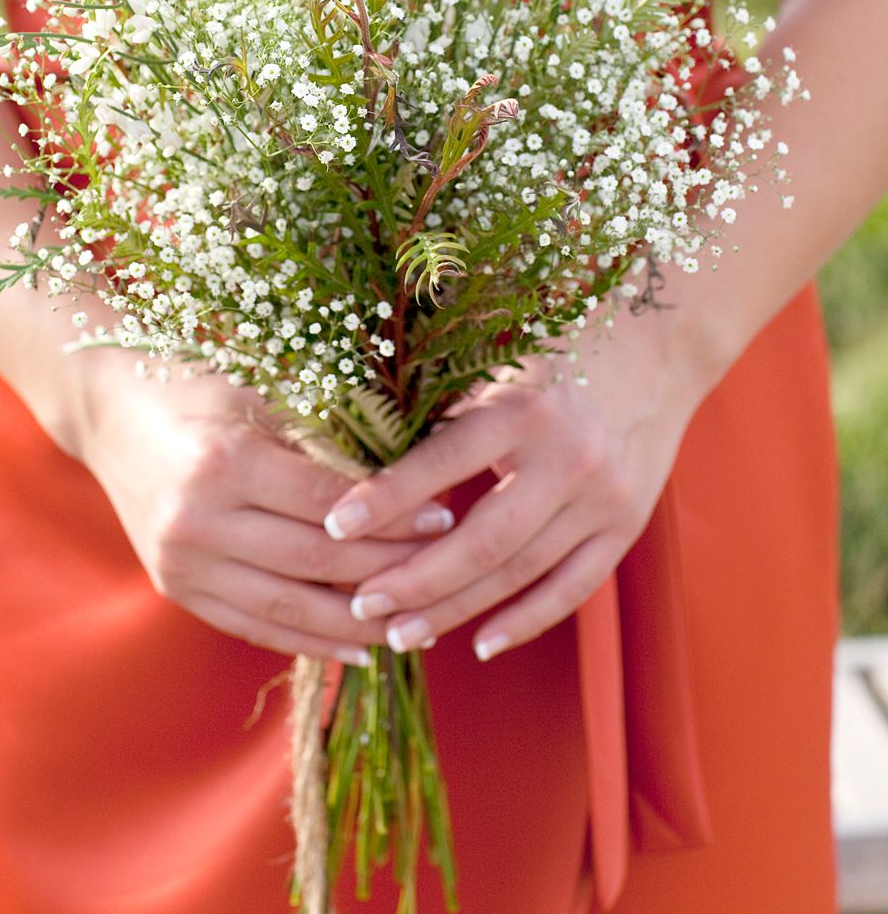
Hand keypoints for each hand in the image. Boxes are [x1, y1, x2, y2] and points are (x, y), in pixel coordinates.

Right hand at [73, 352, 453, 663]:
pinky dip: (307, 640)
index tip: (442, 518)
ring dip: (355, 620)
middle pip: (315, 562)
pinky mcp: (175, 587)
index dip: (390, 517)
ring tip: (412, 621)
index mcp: (225, 462)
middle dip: (387, 569)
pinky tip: (356, 648)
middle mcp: (198, 520)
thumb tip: (410, 470)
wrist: (109, 413)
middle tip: (442, 567)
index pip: (328, 505)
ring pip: (287, 606)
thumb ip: (324, 437)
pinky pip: (252, 625)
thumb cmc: (198, 387)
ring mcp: (182, 562)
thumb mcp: (260, 395)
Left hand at [325, 297, 718, 660]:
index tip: (333, 526)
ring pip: (519, 573)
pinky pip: (571, 589)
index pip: (442, 462)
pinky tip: (480, 644)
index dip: (385, 497)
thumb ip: (445, 411)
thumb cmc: (556, 349)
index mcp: (523, 407)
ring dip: (456, 610)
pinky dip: (525, 621)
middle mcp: (568, 458)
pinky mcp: (626, 527)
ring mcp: (604, 499)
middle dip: (414, 579)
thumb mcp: (500, 364)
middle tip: (359, 603)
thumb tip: (361, 458)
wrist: (659, 350)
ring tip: (399, 634)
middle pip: (481, 540)